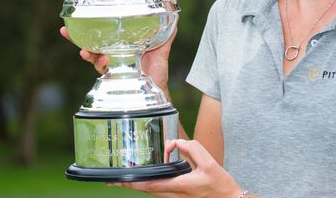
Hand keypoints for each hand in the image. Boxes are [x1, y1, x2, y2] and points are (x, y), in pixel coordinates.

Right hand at [59, 25, 176, 91]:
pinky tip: (95, 57)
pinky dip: (95, 61)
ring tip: (80, 45)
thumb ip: (166, 33)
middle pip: (94, 41)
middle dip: (79, 35)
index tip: (85, 16)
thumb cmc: (158, 71)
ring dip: (84, 49)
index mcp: (124, 44)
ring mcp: (111, 64)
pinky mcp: (111, 74)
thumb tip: (173, 13)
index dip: (96, 25)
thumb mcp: (162, 48)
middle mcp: (115, 53)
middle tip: (67, 29)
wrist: (157, 90)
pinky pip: (99, 67)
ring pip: (93, 54)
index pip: (107, 33)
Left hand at [108, 139, 242, 197]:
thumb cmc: (221, 184)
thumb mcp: (209, 162)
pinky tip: (148, 179)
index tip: (118, 180)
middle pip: (147, 191)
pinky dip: (151, 186)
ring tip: (126, 179)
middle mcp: (175, 195)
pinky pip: (160, 192)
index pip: (150, 185)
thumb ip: (193, 149)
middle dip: (130, 186)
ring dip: (140, 186)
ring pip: (153, 193)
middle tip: (114, 181)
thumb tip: (176, 143)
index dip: (132, 183)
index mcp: (180, 186)